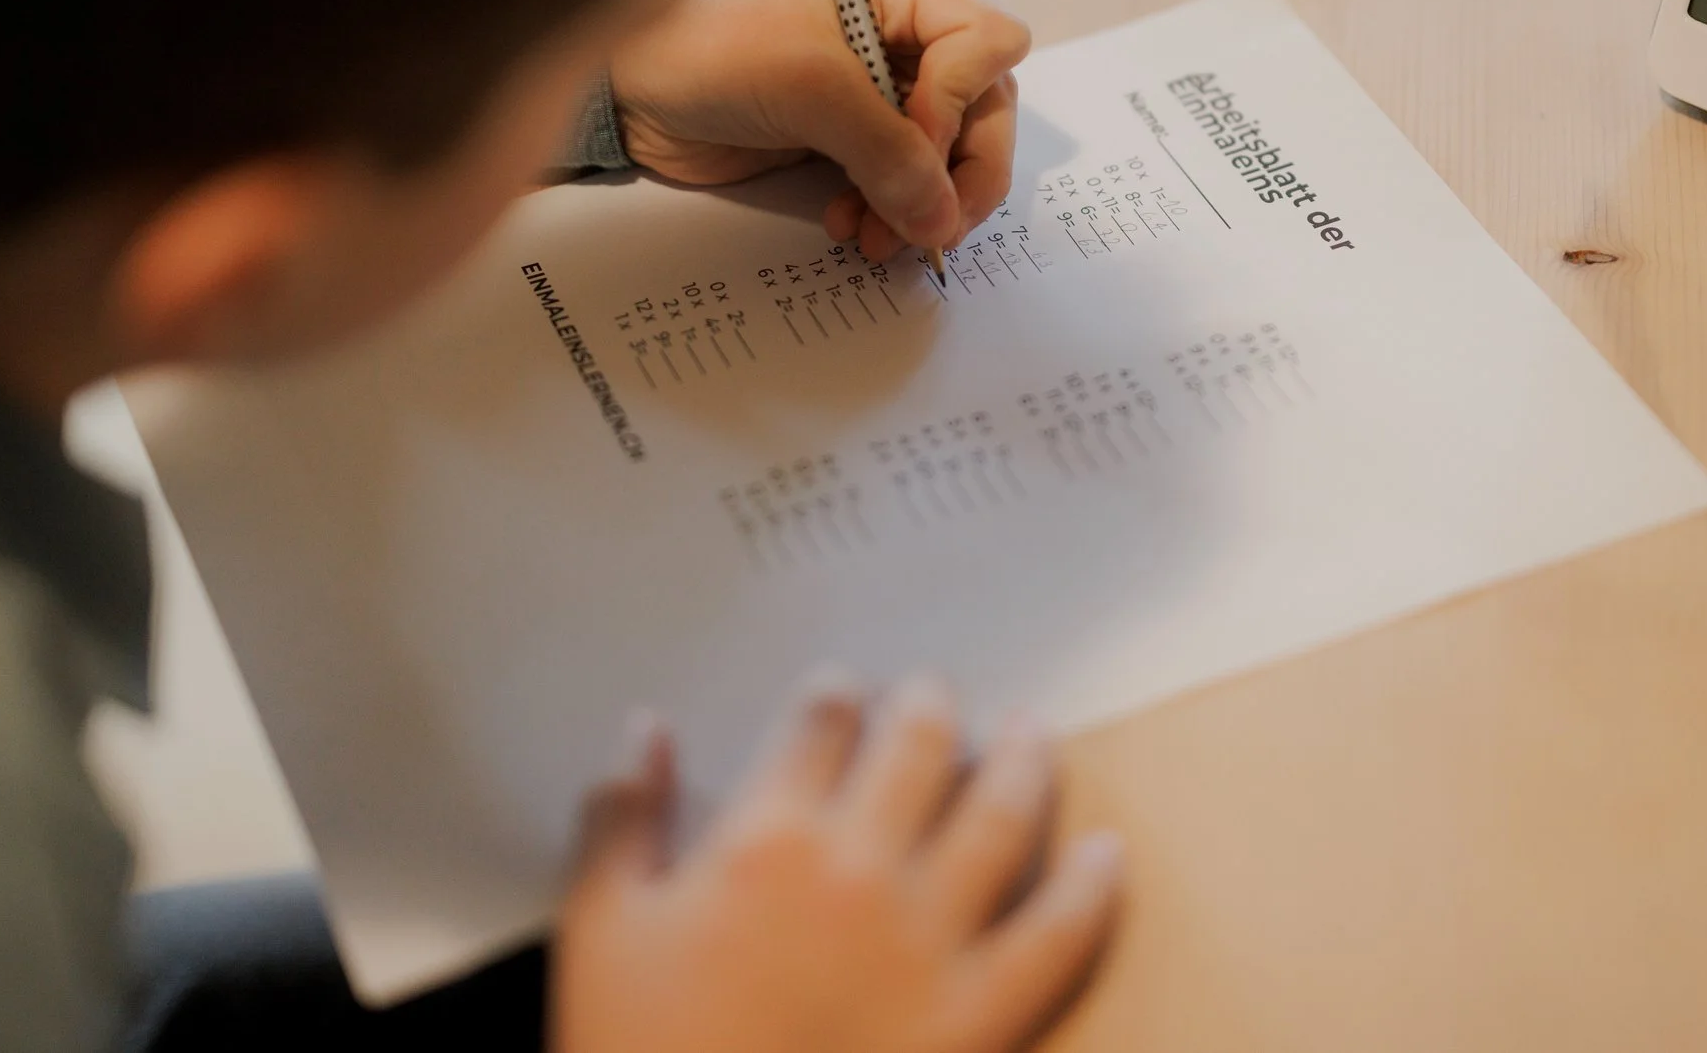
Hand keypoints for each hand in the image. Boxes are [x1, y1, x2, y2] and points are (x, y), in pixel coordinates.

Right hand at [555, 678, 1123, 1052]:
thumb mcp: (600, 928)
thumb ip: (619, 816)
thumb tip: (643, 728)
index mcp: (764, 839)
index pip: (822, 722)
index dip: (838, 691)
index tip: (846, 689)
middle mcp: (857, 871)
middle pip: (920, 744)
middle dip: (931, 704)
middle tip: (936, 694)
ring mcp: (927, 944)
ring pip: (1002, 814)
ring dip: (1023, 758)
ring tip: (1030, 732)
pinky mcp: (978, 1018)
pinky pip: (1057, 937)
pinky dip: (1091, 888)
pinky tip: (1106, 853)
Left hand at [604, 0, 1030, 257]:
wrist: (624, 84)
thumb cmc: (706, 45)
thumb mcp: (809, 89)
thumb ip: (886, 154)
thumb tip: (941, 219)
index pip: (989, 45)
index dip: (960, 103)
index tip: (910, 144)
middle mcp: (905, 24)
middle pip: (985, 107)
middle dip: (958, 174)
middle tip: (932, 229)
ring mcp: (881, 79)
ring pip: (948, 152)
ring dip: (921, 204)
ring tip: (874, 240)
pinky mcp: (853, 127)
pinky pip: (903, 177)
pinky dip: (888, 210)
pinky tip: (848, 227)